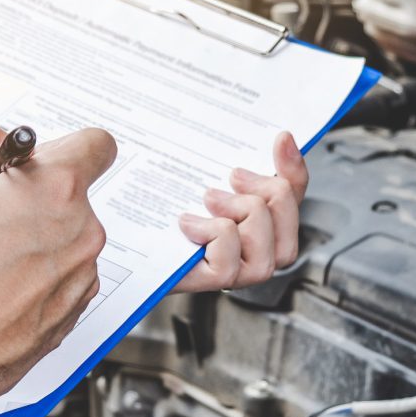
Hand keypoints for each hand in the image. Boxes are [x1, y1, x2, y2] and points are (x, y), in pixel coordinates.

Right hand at [0, 120, 116, 416]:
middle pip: (72, 196)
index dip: (62, 147)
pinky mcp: (73, 313)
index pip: (95, 144)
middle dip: (34, 198)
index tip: (35, 161)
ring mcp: (81, 277)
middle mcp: (82, 232)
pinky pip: (62, 278)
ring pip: (65, 239)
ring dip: (34, 240)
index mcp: (56, 190)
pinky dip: (36, 278)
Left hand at [173, 132, 307, 292]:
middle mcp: (256, 247)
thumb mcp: (196, 175)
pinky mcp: (217, 279)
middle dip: (264, 188)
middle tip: (231, 178)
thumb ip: (233, 161)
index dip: (293, 166)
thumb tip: (280, 137)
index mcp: (257, 220)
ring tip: (208, 200)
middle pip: (286, 210)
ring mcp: (240, 269)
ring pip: (263, 230)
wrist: (121, 241)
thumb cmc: (160, 211)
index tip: (280, 138)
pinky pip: (231, 252)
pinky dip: (211, 231)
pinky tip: (188, 224)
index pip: (293, 192)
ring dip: (238, 209)